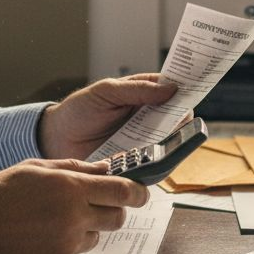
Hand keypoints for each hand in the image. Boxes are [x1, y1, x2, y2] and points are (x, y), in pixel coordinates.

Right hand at [0, 159, 148, 253]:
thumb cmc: (0, 194)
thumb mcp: (35, 167)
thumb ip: (73, 167)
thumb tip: (104, 169)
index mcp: (70, 187)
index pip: (121, 191)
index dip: (137, 192)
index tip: (141, 193)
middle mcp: (73, 216)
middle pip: (116, 217)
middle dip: (113, 210)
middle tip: (98, 205)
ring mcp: (67, 243)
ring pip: (97, 236)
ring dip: (88, 228)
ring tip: (58, 220)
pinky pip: (77, 252)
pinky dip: (68, 244)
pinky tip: (44, 235)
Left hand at [37, 74, 177, 159]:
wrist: (56, 139)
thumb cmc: (79, 110)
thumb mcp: (105, 92)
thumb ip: (136, 89)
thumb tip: (171, 89)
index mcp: (143, 94)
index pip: (173, 90)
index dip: (186, 89)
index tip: (197, 88)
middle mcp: (148, 118)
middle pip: (177, 119)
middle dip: (182, 121)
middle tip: (180, 123)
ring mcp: (144, 141)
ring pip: (171, 143)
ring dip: (171, 144)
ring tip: (162, 143)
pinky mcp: (137, 162)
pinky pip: (156, 164)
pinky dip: (158, 163)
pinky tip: (152, 161)